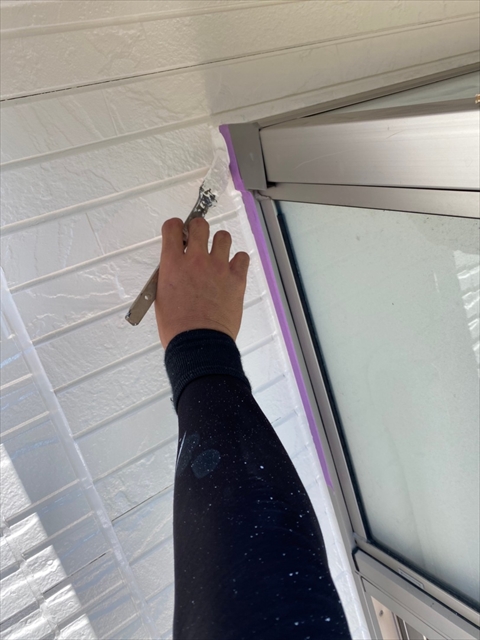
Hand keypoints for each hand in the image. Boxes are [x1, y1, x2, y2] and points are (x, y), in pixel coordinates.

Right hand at [155, 217, 249, 348]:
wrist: (198, 343)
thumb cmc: (177, 328)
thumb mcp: (161, 297)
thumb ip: (170, 276)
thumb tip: (177, 269)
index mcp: (172, 264)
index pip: (172, 228)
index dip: (175, 227)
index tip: (178, 233)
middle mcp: (196, 260)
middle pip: (200, 225)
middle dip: (198, 229)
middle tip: (199, 240)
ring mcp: (218, 268)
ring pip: (224, 236)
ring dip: (220, 243)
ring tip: (217, 256)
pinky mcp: (236, 280)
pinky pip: (242, 257)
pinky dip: (238, 261)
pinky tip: (232, 270)